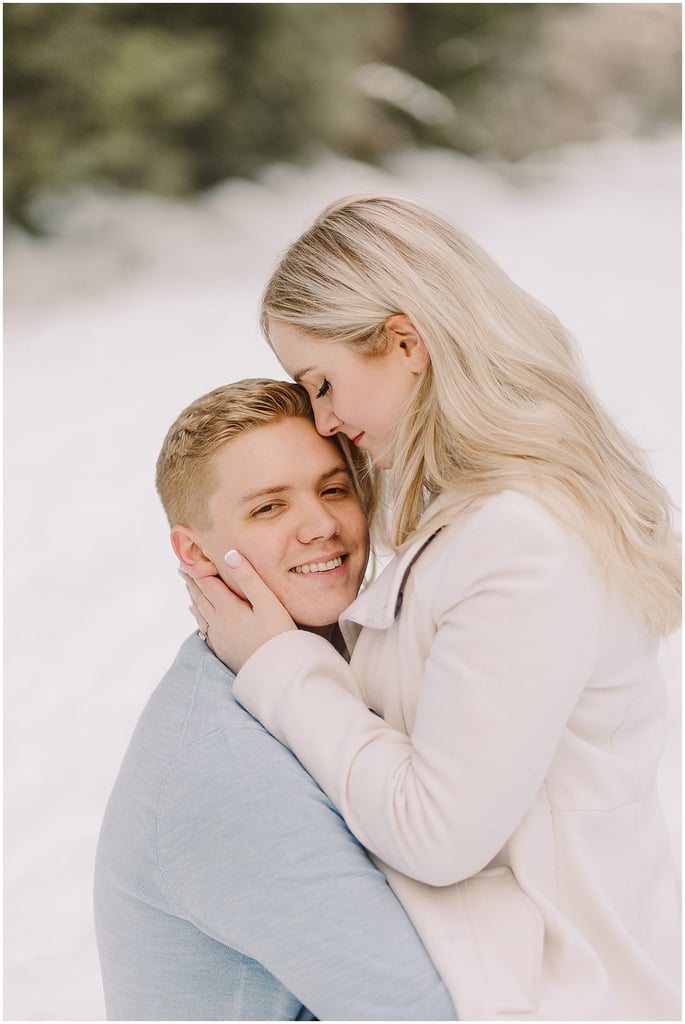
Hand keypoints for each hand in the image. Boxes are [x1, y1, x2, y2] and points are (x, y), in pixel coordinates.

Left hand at [182, 550, 295, 671]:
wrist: (278, 674)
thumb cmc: (278, 635)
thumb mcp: (268, 602)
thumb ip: (248, 578)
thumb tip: (230, 554)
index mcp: (227, 608)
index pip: (207, 584)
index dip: (197, 571)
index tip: (187, 559)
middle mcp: (218, 623)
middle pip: (200, 597)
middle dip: (191, 582)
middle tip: (182, 569)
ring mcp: (218, 638)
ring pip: (200, 613)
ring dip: (193, 598)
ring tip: (189, 588)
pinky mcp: (222, 650)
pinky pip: (204, 628)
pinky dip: (198, 617)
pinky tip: (198, 616)